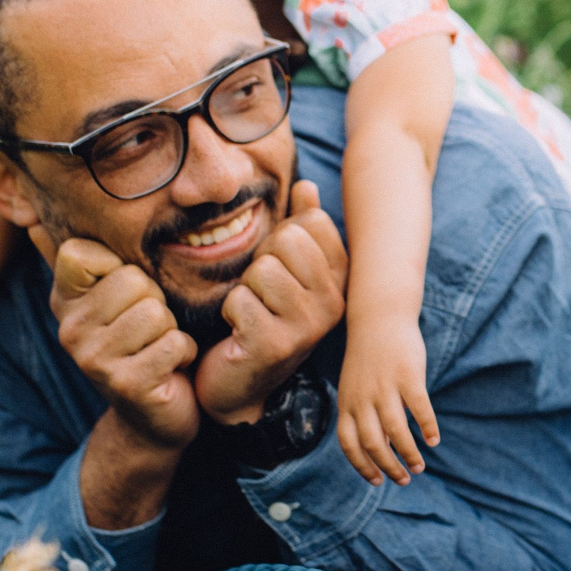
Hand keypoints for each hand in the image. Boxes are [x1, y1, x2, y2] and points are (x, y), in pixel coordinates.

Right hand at [45, 233, 200, 456]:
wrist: (154, 415)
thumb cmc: (141, 341)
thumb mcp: (113, 295)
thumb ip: (85, 257)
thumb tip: (30, 215)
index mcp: (64, 301)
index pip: (83, 253)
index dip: (118, 267)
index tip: (122, 296)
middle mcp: (69, 329)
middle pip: (133, 280)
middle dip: (155, 301)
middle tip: (147, 329)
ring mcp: (93, 360)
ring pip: (156, 312)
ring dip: (171, 330)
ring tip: (157, 347)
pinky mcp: (125, 384)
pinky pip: (175, 343)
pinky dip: (184, 353)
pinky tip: (169, 368)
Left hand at [194, 180, 348, 426]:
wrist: (241, 385)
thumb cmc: (262, 317)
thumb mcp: (286, 269)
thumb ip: (300, 226)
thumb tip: (306, 185)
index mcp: (340, 280)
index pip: (312, 223)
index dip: (282, 239)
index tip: (281, 272)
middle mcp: (333, 303)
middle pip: (289, 240)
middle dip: (262, 261)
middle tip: (262, 295)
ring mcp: (308, 326)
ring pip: (262, 269)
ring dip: (245, 289)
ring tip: (252, 314)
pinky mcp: (276, 345)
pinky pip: (240, 299)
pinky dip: (230, 313)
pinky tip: (241, 334)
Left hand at [336, 315, 438, 484]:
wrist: (378, 318)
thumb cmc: (369, 358)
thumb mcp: (356, 387)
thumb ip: (363, 415)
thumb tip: (381, 447)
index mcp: (347, 402)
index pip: (349, 444)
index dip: (362, 466)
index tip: (378, 481)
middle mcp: (363, 397)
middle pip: (373, 442)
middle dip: (389, 466)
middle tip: (405, 479)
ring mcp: (385, 386)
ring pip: (396, 430)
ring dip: (409, 453)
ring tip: (420, 466)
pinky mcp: (407, 375)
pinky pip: (419, 408)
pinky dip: (427, 427)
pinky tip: (433, 440)